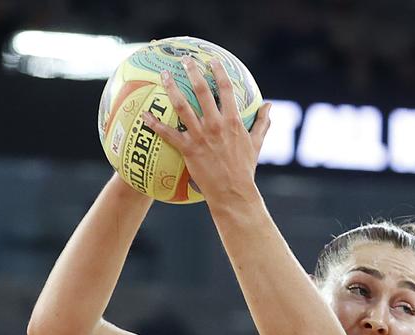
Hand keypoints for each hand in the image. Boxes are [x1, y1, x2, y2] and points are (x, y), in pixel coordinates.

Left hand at [142, 57, 271, 206]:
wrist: (233, 193)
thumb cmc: (245, 170)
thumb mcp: (256, 144)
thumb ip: (262, 123)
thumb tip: (269, 106)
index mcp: (233, 121)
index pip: (226, 89)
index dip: (219, 72)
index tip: (213, 60)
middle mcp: (216, 125)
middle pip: (201, 91)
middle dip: (193, 72)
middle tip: (185, 60)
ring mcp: (201, 136)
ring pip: (182, 107)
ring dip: (172, 88)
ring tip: (164, 75)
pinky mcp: (189, 149)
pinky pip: (168, 134)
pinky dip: (155, 124)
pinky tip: (145, 115)